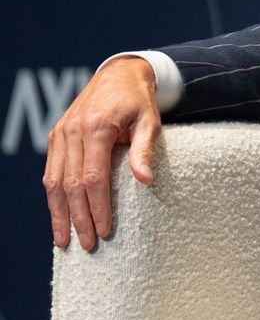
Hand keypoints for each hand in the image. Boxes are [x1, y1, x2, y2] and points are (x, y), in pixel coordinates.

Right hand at [45, 56, 161, 250]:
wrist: (119, 74)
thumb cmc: (139, 100)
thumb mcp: (150, 121)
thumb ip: (144, 150)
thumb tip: (146, 181)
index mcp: (96, 128)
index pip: (93, 178)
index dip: (97, 207)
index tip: (105, 231)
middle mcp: (72, 132)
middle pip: (71, 185)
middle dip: (78, 218)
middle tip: (88, 245)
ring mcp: (59, 134)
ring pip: (54, 182)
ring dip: (59, 214)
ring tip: (65, 241)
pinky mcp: (55, 137)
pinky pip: (51, 172)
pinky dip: (53, 197)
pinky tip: (58, 216)